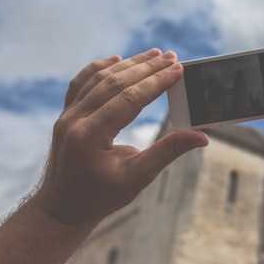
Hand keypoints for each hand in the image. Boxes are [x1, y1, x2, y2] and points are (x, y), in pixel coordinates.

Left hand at [33, 49, 207, 225]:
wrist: (62, 208)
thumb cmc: (101, 197)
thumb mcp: (138, 178)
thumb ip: (168, 152)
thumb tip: (202, 136)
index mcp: (89, 136)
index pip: (128, 98)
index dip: (156, 82)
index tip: (178, 69)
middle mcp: (73, 120)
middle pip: (114, 82)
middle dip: (146, 68)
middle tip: (172, 56)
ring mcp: (66, 115)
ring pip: (98, 79)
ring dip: (128, 64)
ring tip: (154, 54)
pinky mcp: (65, 115)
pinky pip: (81, 83)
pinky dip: (99, 68)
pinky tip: (116, 59)